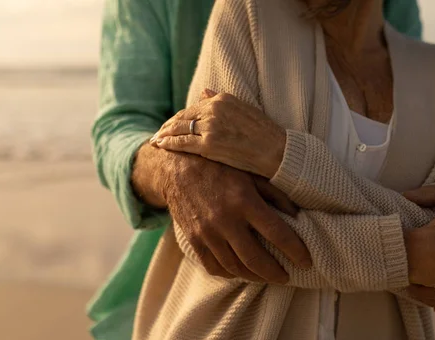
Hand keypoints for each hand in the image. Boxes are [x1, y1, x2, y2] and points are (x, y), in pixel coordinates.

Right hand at [132, 144, 311, 282]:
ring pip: (235, 267)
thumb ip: (275, 193)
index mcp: (244, 200)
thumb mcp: (251, 172)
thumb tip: (298, 215)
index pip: (277, 233)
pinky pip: (214, 266)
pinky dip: (231, 273)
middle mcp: (225, 220)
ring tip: (267, 276)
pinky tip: (242, 271)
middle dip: (275, 273)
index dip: (295, 250)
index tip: (307, 261)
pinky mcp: (194, 240)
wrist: (176, 168)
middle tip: (287, 277)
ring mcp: (207, 233)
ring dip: (255, 276)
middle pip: (256, 259)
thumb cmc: (219, 167)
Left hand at [151, 90, 286, 178]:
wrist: (278, 152)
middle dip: (168, 125)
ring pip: (179, 129)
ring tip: (156, 140)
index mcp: (222, 99)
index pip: (193, 107)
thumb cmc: (265, 134)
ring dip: (164, 134)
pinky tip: (160, 146)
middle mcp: (214, 109)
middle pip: (182, 117)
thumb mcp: (244, 109)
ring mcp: (210, 127)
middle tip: (158, 133)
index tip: (170, 124)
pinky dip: (169, 144)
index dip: (179, 117)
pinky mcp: (209, 145)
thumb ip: (221, 100)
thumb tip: (204, 92)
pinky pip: (182, 143)